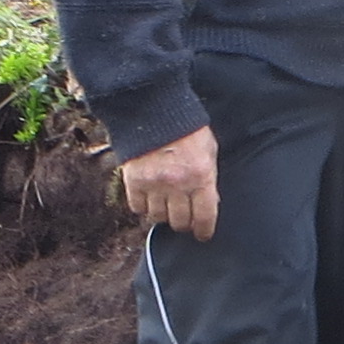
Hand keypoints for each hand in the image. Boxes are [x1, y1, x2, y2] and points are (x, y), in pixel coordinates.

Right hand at [115, 125, 219, 239]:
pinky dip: (143, 206)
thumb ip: (209, 177)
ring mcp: (154, 184)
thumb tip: (210, 202)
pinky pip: (137, 207)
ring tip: (165, 204)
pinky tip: (148, 197)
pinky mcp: (134, 181)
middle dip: (183, 223)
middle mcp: (178, 185)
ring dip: (162, 214)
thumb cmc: (187, 129)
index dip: (204, 230)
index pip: (205, 217)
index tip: (202, 234)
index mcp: (201, 177)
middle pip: (180, 222)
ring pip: (158, 218)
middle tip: (183, 217)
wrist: (154, 109)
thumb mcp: (209, 150)